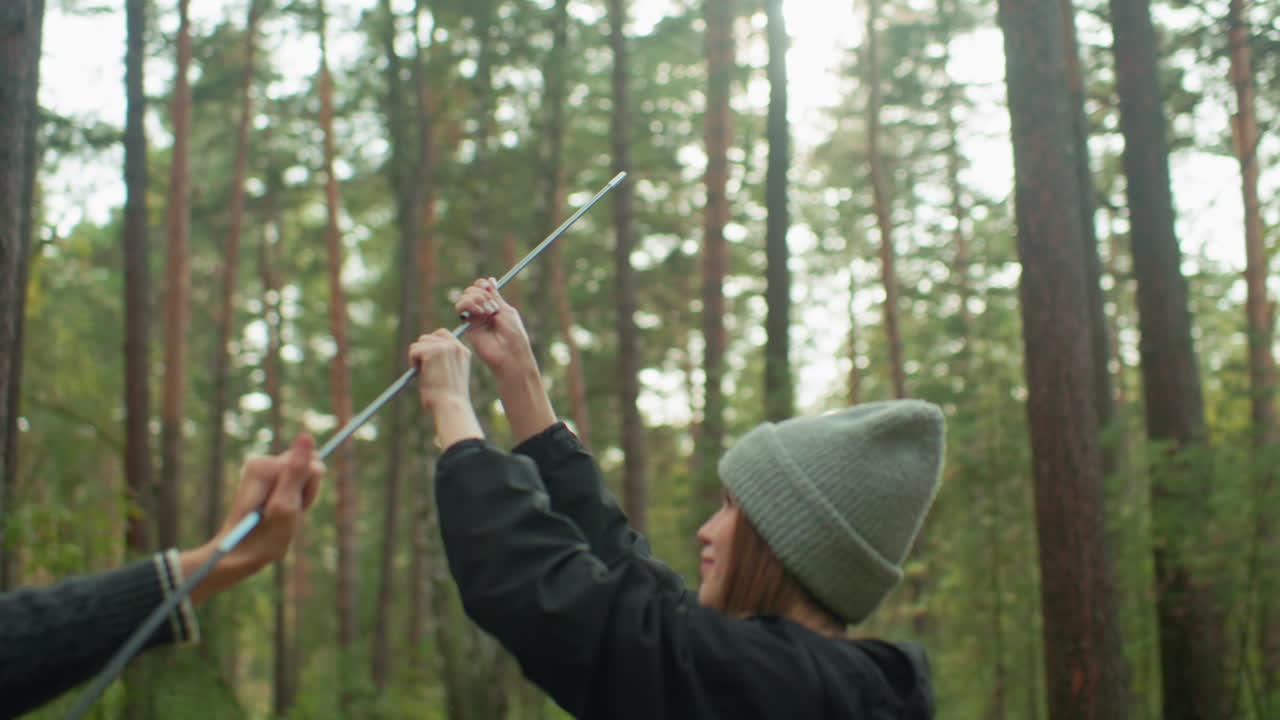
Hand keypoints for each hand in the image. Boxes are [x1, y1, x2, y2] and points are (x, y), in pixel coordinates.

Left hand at [183, 434, 323, 602]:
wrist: (237, 555)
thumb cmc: (261, 539)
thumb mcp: (285, 506)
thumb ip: (297, 471)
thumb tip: (305, 435)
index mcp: (262, 467)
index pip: (310, 465)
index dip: (308, 491)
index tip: (292, 510)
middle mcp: (260, 462)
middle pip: (308, 466)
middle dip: (305, 492)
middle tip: (287, 515)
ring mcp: (263, 469)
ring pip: (305, 475)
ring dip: (301, 498)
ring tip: (282, 517)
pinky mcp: (267, 477)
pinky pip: (297, 481)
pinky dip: (296, 499)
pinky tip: (280, 513)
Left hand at [409, 329, 473, 411]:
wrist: (451, 407)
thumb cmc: (449, 398)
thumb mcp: (451, 375)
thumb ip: (444, 360)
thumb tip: (424, 351)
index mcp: (463, 351)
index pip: (442, 334)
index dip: (431, 344)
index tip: (428, 359)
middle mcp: (455, 346)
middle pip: (427, 337)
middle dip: (422, 351)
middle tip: (424, 369)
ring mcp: (444, 347)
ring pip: (419, 343)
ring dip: (417, 357)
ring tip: (424, 374)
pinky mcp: (431, 351)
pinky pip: (413, 350)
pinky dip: (413, 362)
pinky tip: (421, 374)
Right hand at [455, 277, 536, 378]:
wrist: (509, 353)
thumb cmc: (513, 333)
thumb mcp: (505, 310)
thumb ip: (494, 296)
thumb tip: (489, 280)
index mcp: (493, 305)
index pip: (481, 288)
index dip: (482, 284)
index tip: (488, 287)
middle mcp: (482, 310)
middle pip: (472, 290)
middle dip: (482, 294)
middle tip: (493, 308)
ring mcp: (474, 318)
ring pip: (465, 297)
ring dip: (476, 299)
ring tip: (488, 312)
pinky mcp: (467, 325)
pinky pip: (460, 308)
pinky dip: (467, 304)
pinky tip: (479, 313)